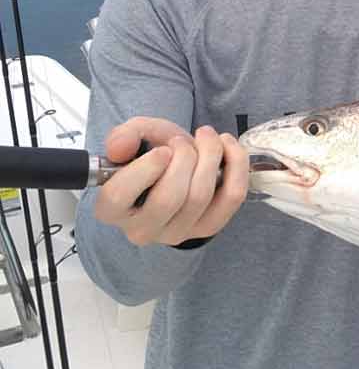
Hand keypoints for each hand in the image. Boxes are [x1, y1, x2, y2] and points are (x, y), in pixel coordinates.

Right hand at [94, 117, 248, 246]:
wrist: (181, 166)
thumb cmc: (154, 154)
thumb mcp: (136, 137)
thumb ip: (123, 136)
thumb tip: (119, 148)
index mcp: (112, 208)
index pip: (120, 196)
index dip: (145, 169)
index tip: (162, 150)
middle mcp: (141, 228)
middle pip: (169, 197)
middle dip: (184, 157)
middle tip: (182, 141)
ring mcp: (177, 232)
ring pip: (201, 196)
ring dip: (210, 155)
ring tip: (206, 137)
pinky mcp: (209, 227)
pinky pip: (232, 196)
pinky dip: (235, 164)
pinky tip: (227, 146)